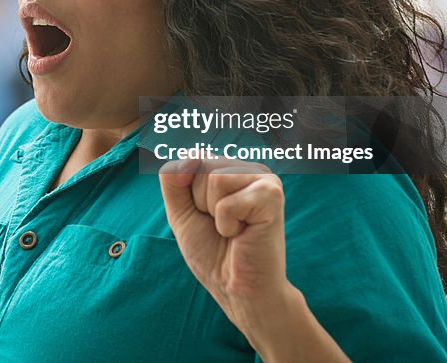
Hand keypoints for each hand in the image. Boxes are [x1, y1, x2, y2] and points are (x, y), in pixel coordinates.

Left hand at [159, 159, 293, 336]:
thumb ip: (173, 180)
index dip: (188, 193)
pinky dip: (227, 225)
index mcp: (231, 168)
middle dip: (200, 203)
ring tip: (233, 229)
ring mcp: (264, 179)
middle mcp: (249, 168)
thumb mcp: (181, 212)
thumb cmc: (213, 251)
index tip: (207, 216)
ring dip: (214, 214)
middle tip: (223, 226)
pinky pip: (227, 203)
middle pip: (201, 166)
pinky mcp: (272, 195)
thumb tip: (188, 157)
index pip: (190, 160)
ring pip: (214, 178)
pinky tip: (243, 235)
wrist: (237, 288)